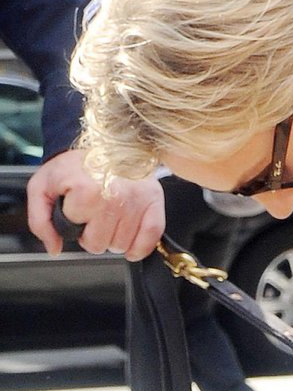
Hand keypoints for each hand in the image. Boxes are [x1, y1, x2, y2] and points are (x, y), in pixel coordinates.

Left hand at [26, 149, 164, 260]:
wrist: (103, 142)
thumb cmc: (75, 166)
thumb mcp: (43, 186)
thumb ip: (40, 220)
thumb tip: (54, 248)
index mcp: (86, 190)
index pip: (76, 230)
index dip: (73, 221)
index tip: (75, 206)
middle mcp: (115, 195)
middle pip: (100, 244)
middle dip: (92, 234)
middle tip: (93, 215)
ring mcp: (137, 200)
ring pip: (121, 246)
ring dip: (113, 238)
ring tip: (109, 217)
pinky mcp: (154, 201)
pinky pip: (149, 240)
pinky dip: (138, 248)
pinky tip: (129, 242)